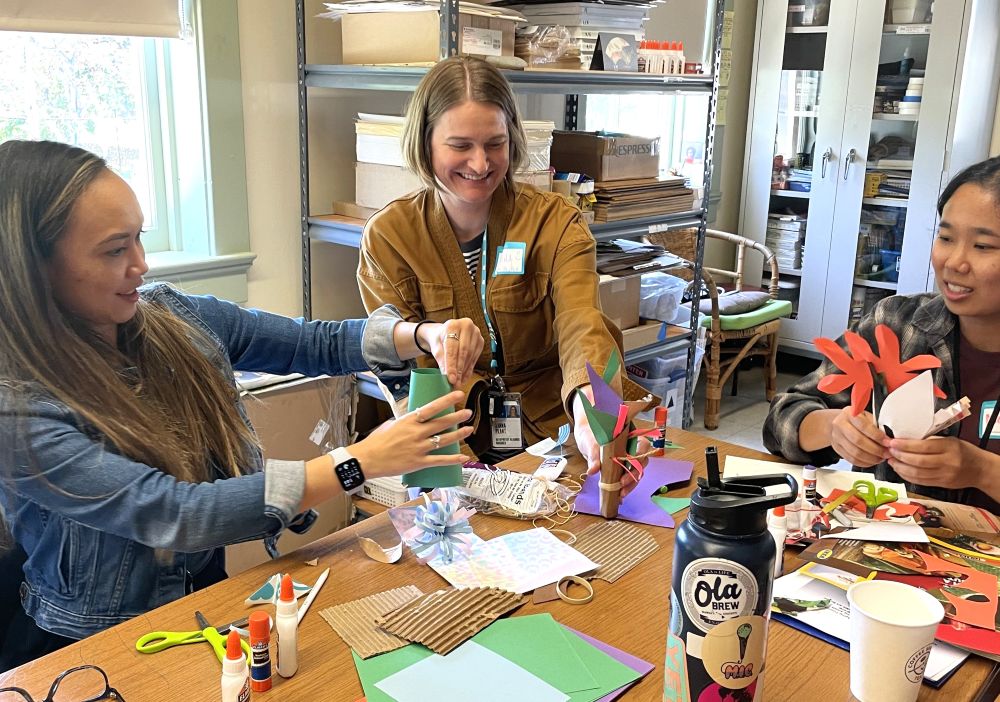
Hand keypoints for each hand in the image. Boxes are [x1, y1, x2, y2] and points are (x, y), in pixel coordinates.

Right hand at [349, 390, 472, 478]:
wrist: (367, 459)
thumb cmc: (376, 442)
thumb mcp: (391, 424)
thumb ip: (406, 422)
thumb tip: (417, 419)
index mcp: (409, 420)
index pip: (432, 407)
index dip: (446, 400)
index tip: (458, 394)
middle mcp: (416, 433)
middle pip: (441, 423)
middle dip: (457, 416)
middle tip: (468, 412)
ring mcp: (418, 448)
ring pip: (444, 440)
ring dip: (458, 435)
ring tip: (469, 429)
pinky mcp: (418, 462)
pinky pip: (439, 460)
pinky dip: (453, 460)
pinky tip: (463, 457)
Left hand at [420, 319, 483, 387]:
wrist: (446, 332)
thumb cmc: (440, 339)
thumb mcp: (436, 348)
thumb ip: (442, 361)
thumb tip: (447, 377)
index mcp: (452, 325)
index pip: (452, 348)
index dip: (452, 365)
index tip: (451, 378)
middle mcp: (466, 326)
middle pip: (463, 352)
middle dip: (459, 369)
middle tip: (455, 382)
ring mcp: (475, 333)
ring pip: (470, 355)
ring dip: (465, 371)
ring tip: (459, 382)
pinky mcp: (480, 340)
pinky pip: (475, 357)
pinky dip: (469, 369)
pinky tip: (465, 377)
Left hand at [573, 385, 649, 498]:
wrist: (585, 439)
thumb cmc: (589, 436)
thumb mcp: (590, 444)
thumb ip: (593, 456)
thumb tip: (592, 470)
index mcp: (629, 436)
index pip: (643, 444)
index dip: (640, 454)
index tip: (630, 463)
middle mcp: (632, 448)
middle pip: (642, 461)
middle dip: (634, 474)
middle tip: (622, 484)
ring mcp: (628, 459)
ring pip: (637, 472)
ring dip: (631, 483)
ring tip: (621, 493)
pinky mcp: (622, 469)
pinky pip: (628, 478)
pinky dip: (625, 487)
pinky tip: (619, 495)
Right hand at [830, 407, 887, 466]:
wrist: (839, 422)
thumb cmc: (857, 419)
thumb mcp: (867, 416)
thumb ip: (876, 426)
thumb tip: (888, 440)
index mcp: (850, 413)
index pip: (864, 426)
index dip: (877, 436)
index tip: (888, 442)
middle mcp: (840, 424)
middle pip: (858, 441)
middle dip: (876, 449)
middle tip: (887, 453)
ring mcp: (836, 437)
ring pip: (855, 452)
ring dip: (871, 458)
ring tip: (881, 458)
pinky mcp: (837, 448)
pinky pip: (851, 459)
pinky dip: (864, 462)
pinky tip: (872, 461)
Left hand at [887, 436, 982, 488]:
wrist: (979, 469)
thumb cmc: (963, 451)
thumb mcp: (949, 440)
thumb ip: (930, 441)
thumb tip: (905, 440)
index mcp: (949, 447)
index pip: (922, 447)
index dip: (904, 446)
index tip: (892, 442)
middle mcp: (947, 462)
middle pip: (917, 461)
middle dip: (899, 456)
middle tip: (889, 451)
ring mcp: (944, 475)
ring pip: (917, 474)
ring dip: (900, 467)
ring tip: (891, 460)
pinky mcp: (941, 484)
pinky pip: (920, 481)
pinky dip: (907, 476)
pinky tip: (900, 470)